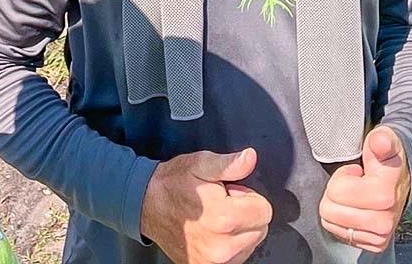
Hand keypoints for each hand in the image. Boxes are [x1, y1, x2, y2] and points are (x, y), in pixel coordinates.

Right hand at [141, 147, 271, 263]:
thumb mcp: (201, 164)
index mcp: (225, 219)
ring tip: (214, 216)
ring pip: (249, 243)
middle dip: (245, 213)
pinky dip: (230, 244)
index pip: (264, 210)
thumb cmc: (174, 183)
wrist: (147, 205)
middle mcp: (222, 247)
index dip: (248, 196)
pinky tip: (212, 231)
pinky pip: (236, 256)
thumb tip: (250, 157)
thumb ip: (230, 164)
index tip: (230, 192)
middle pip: (260, 228)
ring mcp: (214, 262)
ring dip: (239, 230)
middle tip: (221, 203)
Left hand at [319, 127, 409, 254]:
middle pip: (330, 211)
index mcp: (385, 194)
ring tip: (355, 195)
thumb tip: (381, 141)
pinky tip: (356, 208)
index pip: (337, 191)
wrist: (401, 180)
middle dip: (336, 192)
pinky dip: (342, 220)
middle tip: (353, 184)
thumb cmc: (387, 159)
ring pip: (331, 224)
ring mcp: (380, 236)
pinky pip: (339, 235)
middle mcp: (384, 222)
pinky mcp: (375, 245)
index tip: (357, 171)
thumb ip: (381, 140)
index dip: (343, 176)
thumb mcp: (385, 142)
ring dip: (338, 206)